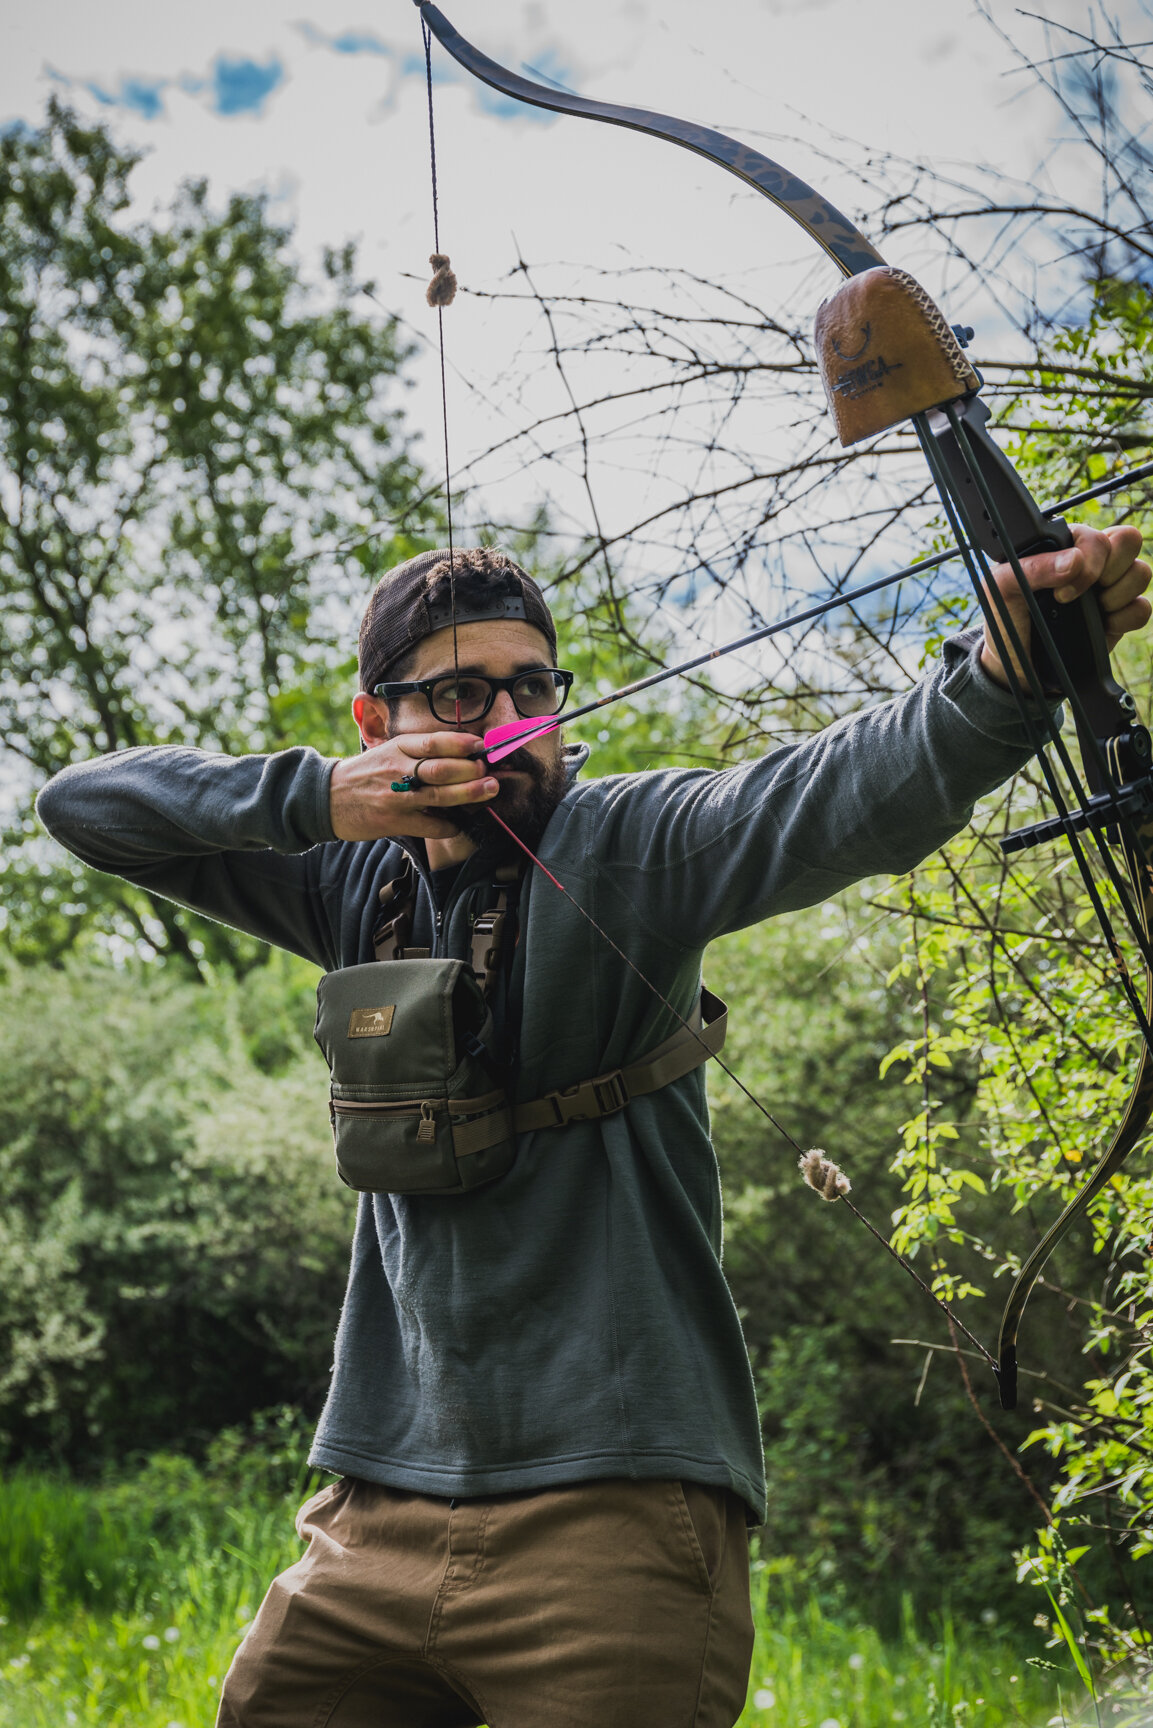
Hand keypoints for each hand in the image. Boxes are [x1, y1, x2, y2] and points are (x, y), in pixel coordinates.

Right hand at [329, 728, 497, 841]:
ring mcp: (395, 796)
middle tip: (489, 772)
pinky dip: (448, 825)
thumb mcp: (388, 751)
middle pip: (441, 768)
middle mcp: (397, 769)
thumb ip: (419, 751)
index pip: (434, 742)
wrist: (327, 798)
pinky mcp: (394, 821)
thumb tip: (461, 752)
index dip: (462, 743)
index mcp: (398, 747)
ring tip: (489, 790)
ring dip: (469, 794)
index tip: (482, 746)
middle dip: (471, 770)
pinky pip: (429, 824)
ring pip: (439, 795)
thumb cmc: (366, 773)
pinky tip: (459, 824)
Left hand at [980, 523, 1150, 690]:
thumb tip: (1075, 561)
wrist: (1015, 666)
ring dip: (1116, 595)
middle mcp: (1090, 562)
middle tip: (1075, 598)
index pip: (1095, 533)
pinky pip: (1143, 608)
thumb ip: (1032, 568)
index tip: (1059, 592)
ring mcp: (1107, 589)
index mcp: (1062, 545)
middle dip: (1107, 571)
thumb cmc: (1004, 619)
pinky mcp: (1118, 617)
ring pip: (1141, 572)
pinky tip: (1101, 626)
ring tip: (1089, 611)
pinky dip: (1125, 618)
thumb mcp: (1001, 589)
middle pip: (1128, 540)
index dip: (1088, 560)